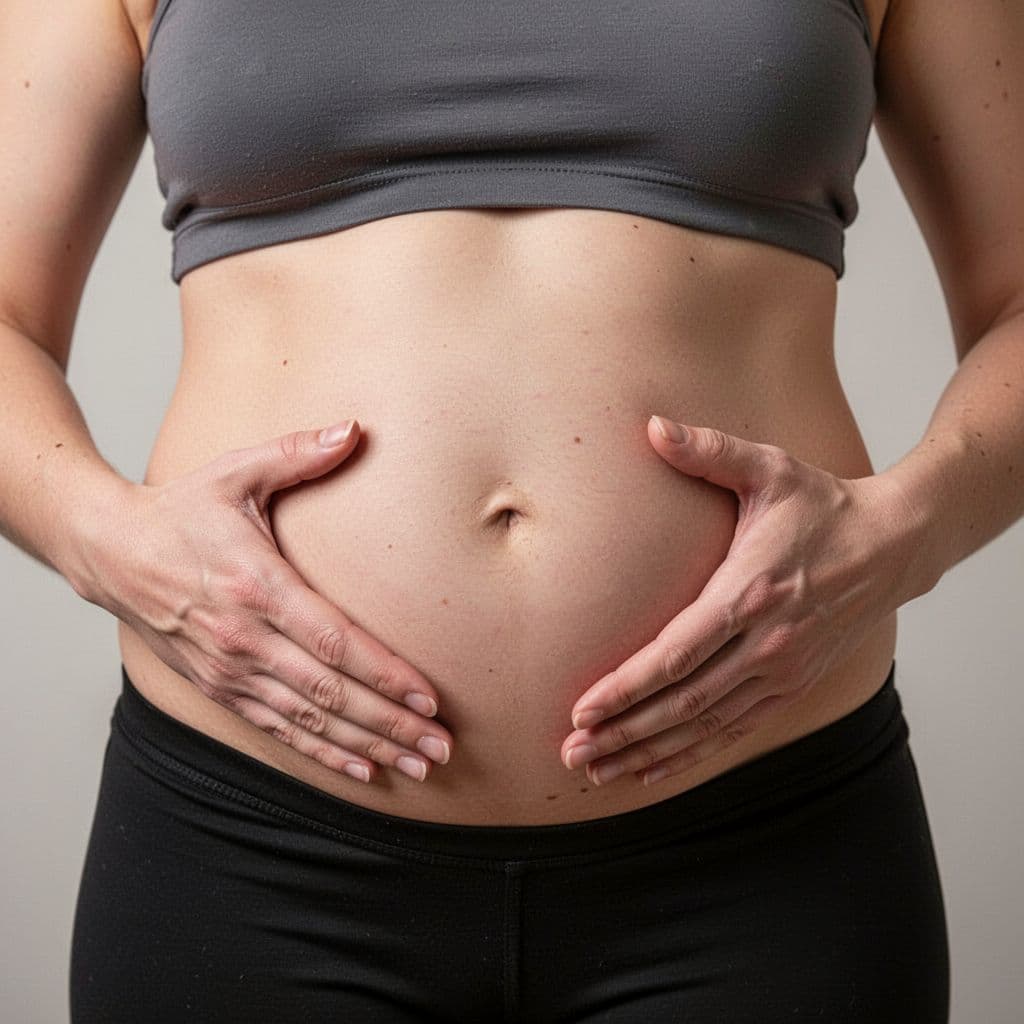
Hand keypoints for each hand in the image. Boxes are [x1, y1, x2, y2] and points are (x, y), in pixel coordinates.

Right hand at [83, 419, 452, 784]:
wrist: (110, 551)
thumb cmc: (181, 510)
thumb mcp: (236, 472)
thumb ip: (298, 453)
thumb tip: (356, 429)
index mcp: (258, 585)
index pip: (333, 642)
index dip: (384, 674)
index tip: (428, 697)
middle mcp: (245, 638)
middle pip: (330, 693)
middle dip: (391, 724)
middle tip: (441, 747)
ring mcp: (230, 670)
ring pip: (310, 719)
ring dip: (367, 746)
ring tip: (417, 768)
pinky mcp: (219, 688)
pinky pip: (278, 729)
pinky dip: (322, 753)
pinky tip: (361, 770)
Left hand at [560, 415, 920, 787]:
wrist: (892, 545)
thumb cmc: (821, 506)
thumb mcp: (769, 469)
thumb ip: (708, 451)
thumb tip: (651, 425)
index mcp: (751, 592)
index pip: (678, 654)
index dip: (627, 687)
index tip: (582, 709)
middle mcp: (766, 644)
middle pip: (684, 703)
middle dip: (623, 731)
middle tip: (572, 752)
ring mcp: (781, 672)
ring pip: (705, 726)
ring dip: (647, 751)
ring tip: (597, 772)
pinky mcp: (791, 686)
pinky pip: (733, 731)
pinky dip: (690, 754)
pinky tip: (651, 768)